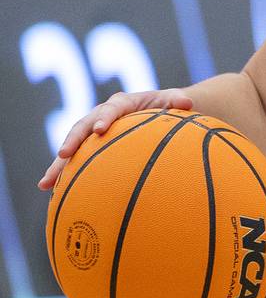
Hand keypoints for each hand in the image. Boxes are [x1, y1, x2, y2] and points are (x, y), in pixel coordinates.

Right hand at [38, 89, 193, 190]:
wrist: (159, 111)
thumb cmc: (167, 106)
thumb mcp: (174, 101)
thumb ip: (178, 101)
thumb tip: (187, 103)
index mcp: (121, 104)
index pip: (111, 109)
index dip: (104, 117)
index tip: (99, 129)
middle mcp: (102, 116)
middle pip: (82, 128)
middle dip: (71, 142)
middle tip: (63, 155)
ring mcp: (94, 134)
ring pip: (73, 149)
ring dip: (59, 166)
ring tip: (45, 185)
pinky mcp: (93, 149)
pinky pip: (78, 163)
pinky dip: (67, 177)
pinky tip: (57, 196)